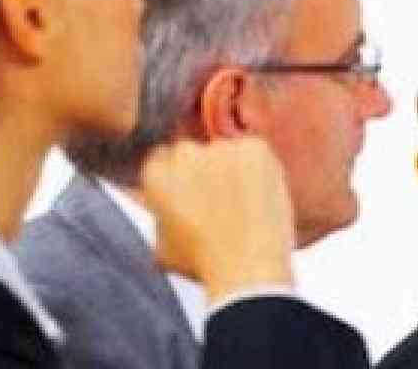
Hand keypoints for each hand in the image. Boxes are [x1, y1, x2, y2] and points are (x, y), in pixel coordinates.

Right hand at [137, 139, 296, 304]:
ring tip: (245, 205)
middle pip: (193, 152)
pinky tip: (260, 196)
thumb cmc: (204, 266)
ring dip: (233, 169)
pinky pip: (255, 151)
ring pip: (226, 151)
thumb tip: (163, 209)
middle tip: (222, 199)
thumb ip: (159, 218)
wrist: (247, 269)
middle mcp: (185, 156)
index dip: (180, 178)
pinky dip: (259, 168)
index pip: (163, 159)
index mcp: (156, 176)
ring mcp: (222, 150)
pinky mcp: (255, 149)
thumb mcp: (163, 247)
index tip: (194, 193)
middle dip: (203, 170)